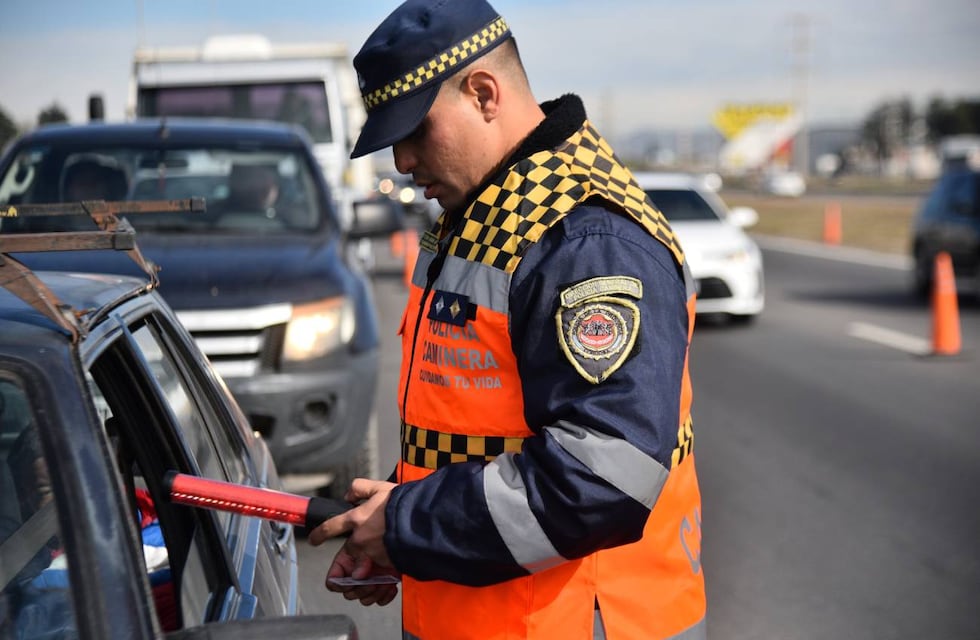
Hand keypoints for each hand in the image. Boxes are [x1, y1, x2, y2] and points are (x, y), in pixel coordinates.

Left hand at [309, 478, 398, 605]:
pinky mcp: (388, 566)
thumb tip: (349, 493)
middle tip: (356, 560)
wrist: (425, 520)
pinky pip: (378, 579)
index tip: (314, 539)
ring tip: (374, 573)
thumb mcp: (381, 487)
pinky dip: (381, 583)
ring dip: (364, 574)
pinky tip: (388, 580)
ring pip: (361, 570)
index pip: (331, 527)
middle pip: (347, 553)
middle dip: (348, 559)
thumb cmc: (405, 503)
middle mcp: (361, 539)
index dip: (319, 534)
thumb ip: (361, 488)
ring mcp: (374, 554)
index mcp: (357, 519)